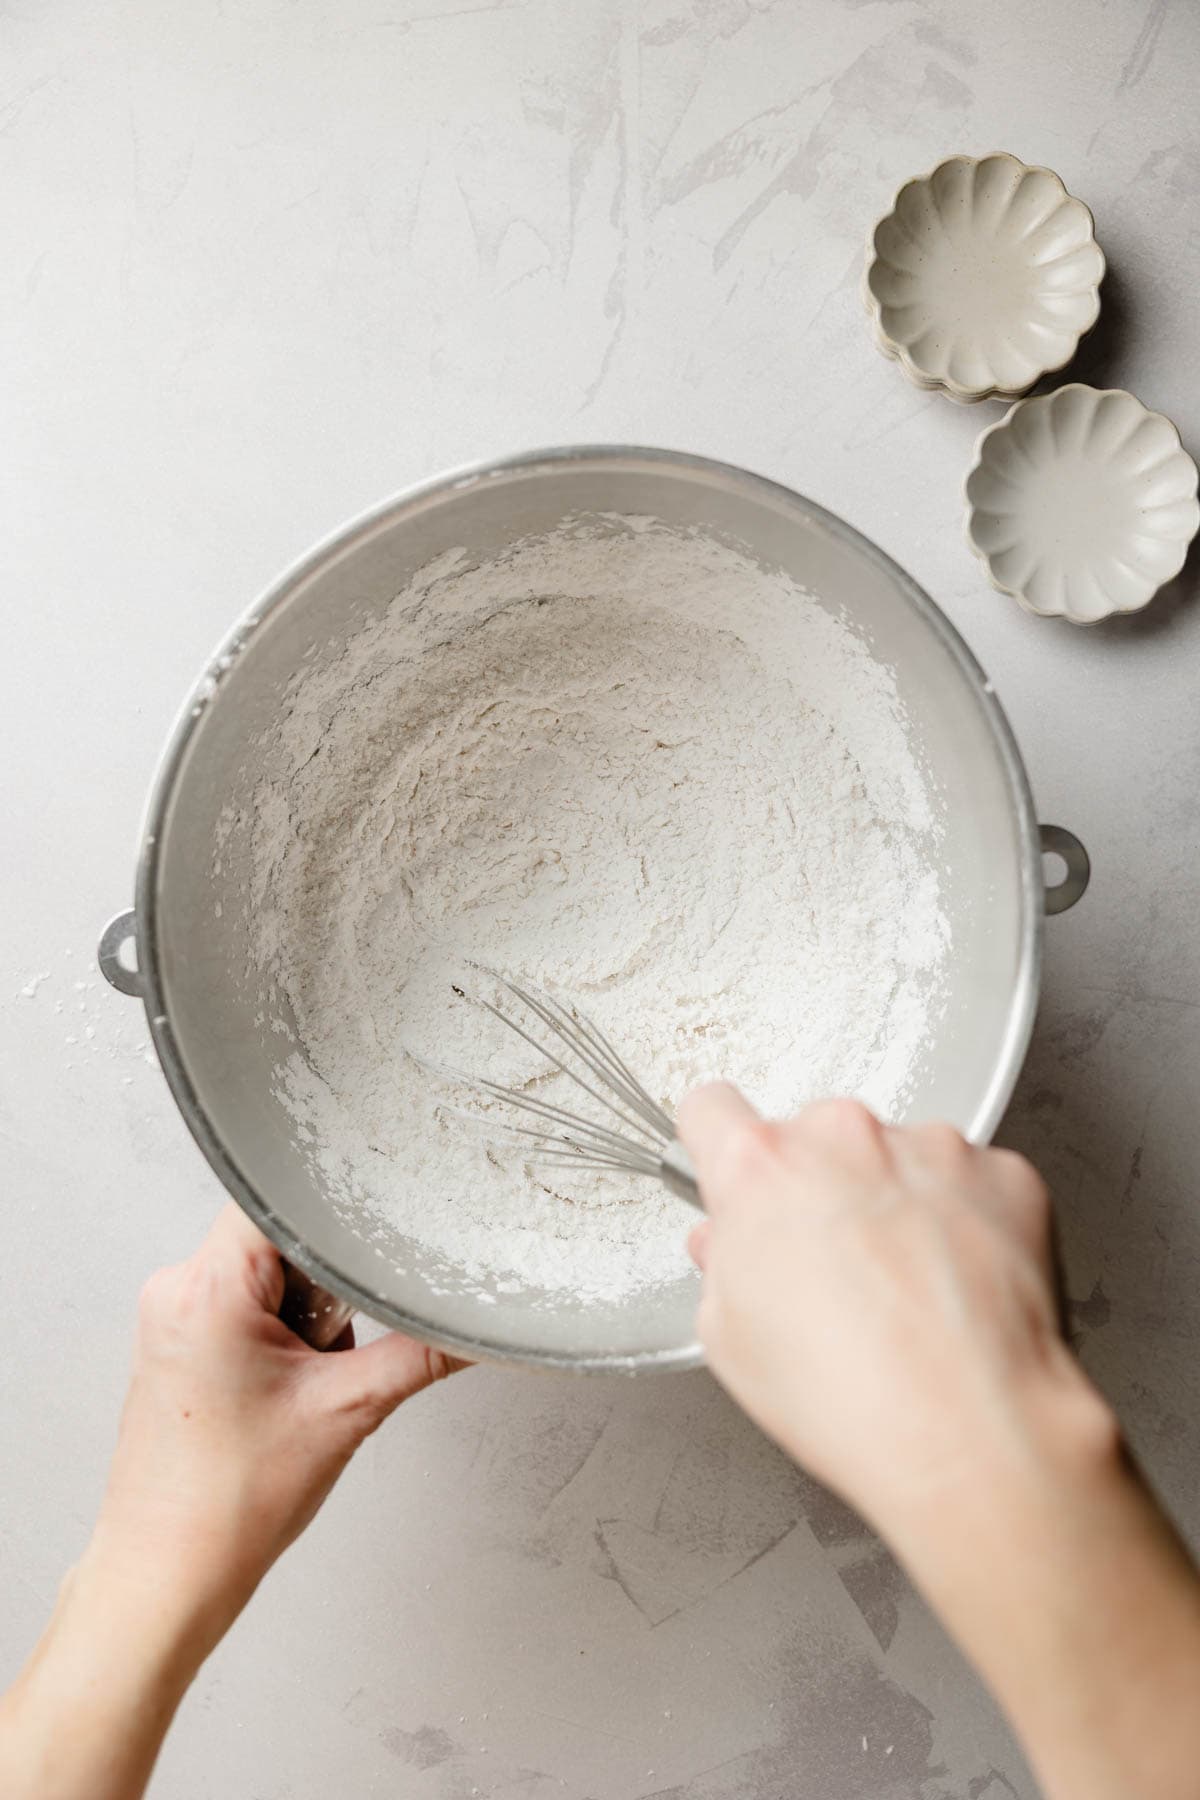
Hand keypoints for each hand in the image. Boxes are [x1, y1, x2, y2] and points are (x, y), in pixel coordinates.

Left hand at [92, 1204, 464, 1645]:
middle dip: (327, 1286)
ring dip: (305, 1316)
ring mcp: (171, 1316)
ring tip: (303, 1384)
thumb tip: (479, 1327)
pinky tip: (286, 1391)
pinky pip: (246, 1306)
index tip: (377, 1229)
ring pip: (268, 1275)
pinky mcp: (177, 1344)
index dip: (335, 1209)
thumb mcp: (348, 1412)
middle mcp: (177, 1289)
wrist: (167, 1576)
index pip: (279, 1197)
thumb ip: (424, 1353)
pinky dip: (282, 1336)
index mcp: (207, 1288)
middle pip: (280, 1237)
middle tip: (332, 1349)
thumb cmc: (230, 1503)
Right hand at [677, 1086, 1089, 1534]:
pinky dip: (964, 1219)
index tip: (732, 1170)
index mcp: (761, 1167)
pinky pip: (970, 1180)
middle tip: (834, 1267)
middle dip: (818, 1189)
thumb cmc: (850, 1397)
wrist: (970, 1433)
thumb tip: (732, 1246)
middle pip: (815, 1138)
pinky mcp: (1003, 1173)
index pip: (713, 1111)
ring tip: (908, 1289)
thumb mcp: (729, 1340)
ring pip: (896, 1157)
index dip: (718, 1147)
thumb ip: (721, 1264)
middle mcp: (845, 1138)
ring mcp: (930, 1149)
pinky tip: (959, 1286)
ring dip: (895, 1201)